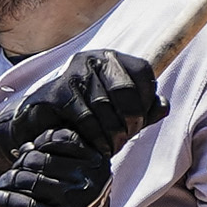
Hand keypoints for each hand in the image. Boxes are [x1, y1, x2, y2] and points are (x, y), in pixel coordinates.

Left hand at [0, 128, 122, 206]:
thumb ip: (57, 161)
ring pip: (23, 179)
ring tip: (1, 190)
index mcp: (96, 166)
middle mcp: (87, 183)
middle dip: (17, 167)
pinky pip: (16, 203)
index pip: (59, 139)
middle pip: (36, 159)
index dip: (38, 145)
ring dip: (5, 183)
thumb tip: (27, 147)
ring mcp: (71, 204)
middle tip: (9, 179)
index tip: (29, 158)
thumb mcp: (80, 182)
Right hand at [43, 49, 159, 149]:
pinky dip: (96, 137)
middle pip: (126, 90)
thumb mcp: (119, 113)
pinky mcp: (57, 92)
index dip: (147, 101)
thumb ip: (144, 110)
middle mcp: (92, 58)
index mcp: (111, 58)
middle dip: (131, 120)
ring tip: (113, 147)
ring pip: (105, 107)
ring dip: (114, 134)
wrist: (42, 125)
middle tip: (127, 138)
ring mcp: (73, 73)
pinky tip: (98, 147)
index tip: (140, 122)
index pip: (143, 72)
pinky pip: (86, 118)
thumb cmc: (85, 117)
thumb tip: (164, 106)